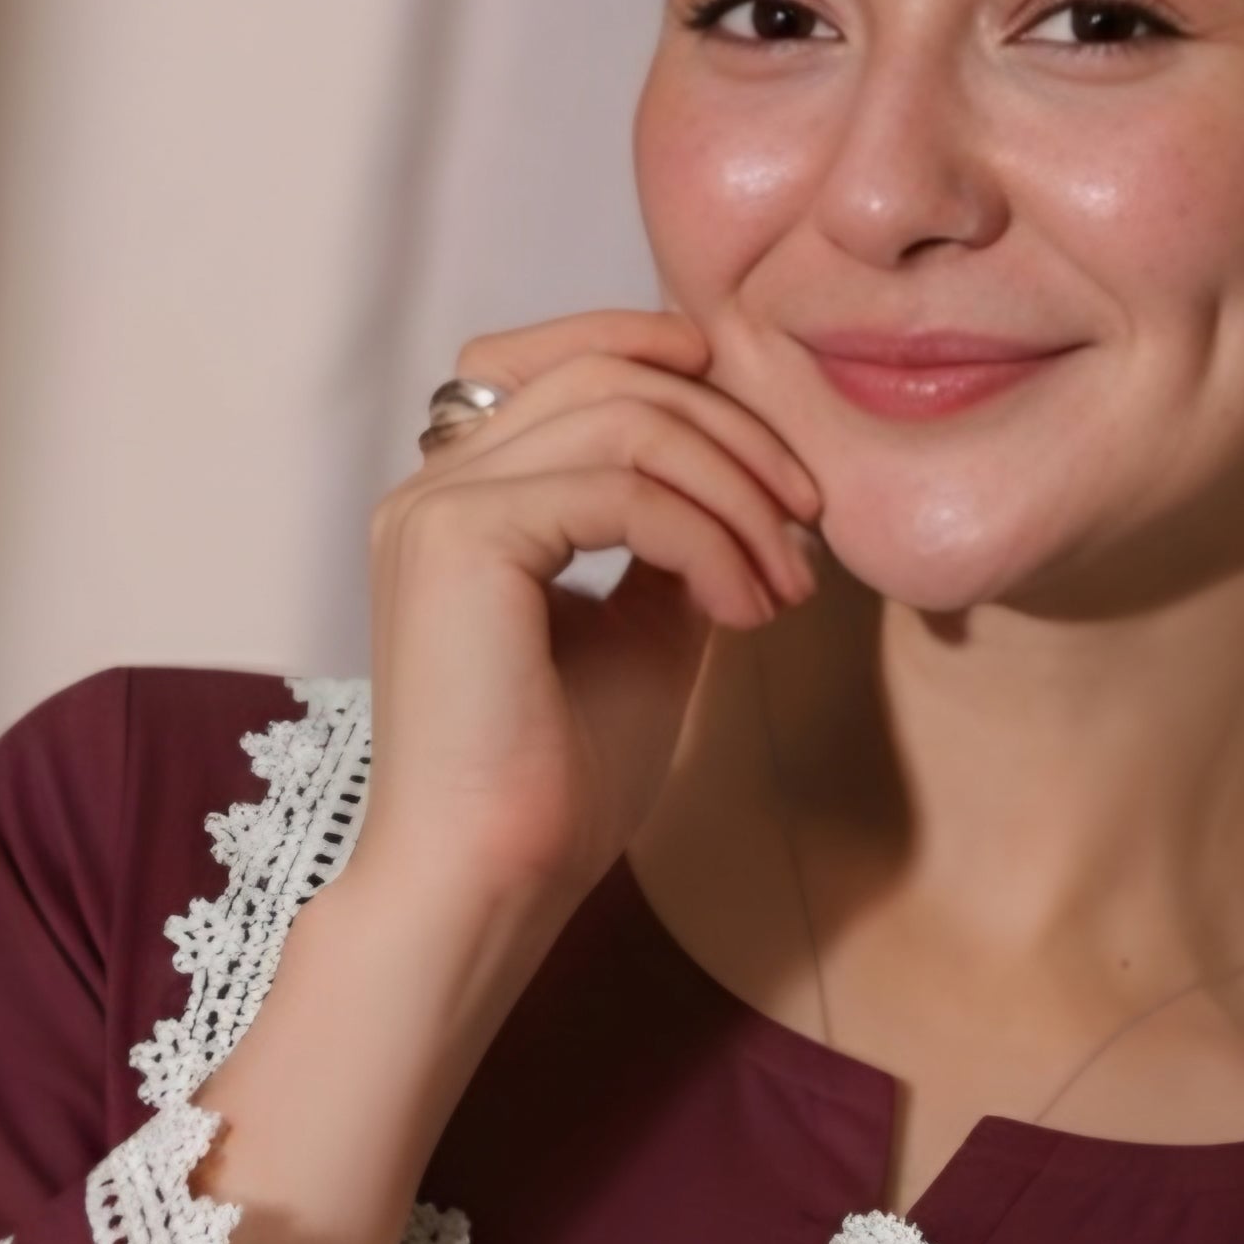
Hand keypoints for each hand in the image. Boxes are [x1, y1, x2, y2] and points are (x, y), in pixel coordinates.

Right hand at [186, 309, 820, 1243]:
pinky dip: (707, 538)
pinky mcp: (457, 537)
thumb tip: (750, 484)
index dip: (681, 374)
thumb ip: (677, 544)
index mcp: (465, 499)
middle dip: (733, 433)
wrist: (494, 881)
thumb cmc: (557, 787)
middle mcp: (435, 484)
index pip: (572, 362)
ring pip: (624, 417)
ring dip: (734, 490)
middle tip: (809, 522)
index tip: (781, 464)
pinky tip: (744, 607)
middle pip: (609, 373)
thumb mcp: (645, 635)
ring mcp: (435, 504)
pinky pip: (623, 489)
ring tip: (786, 580)